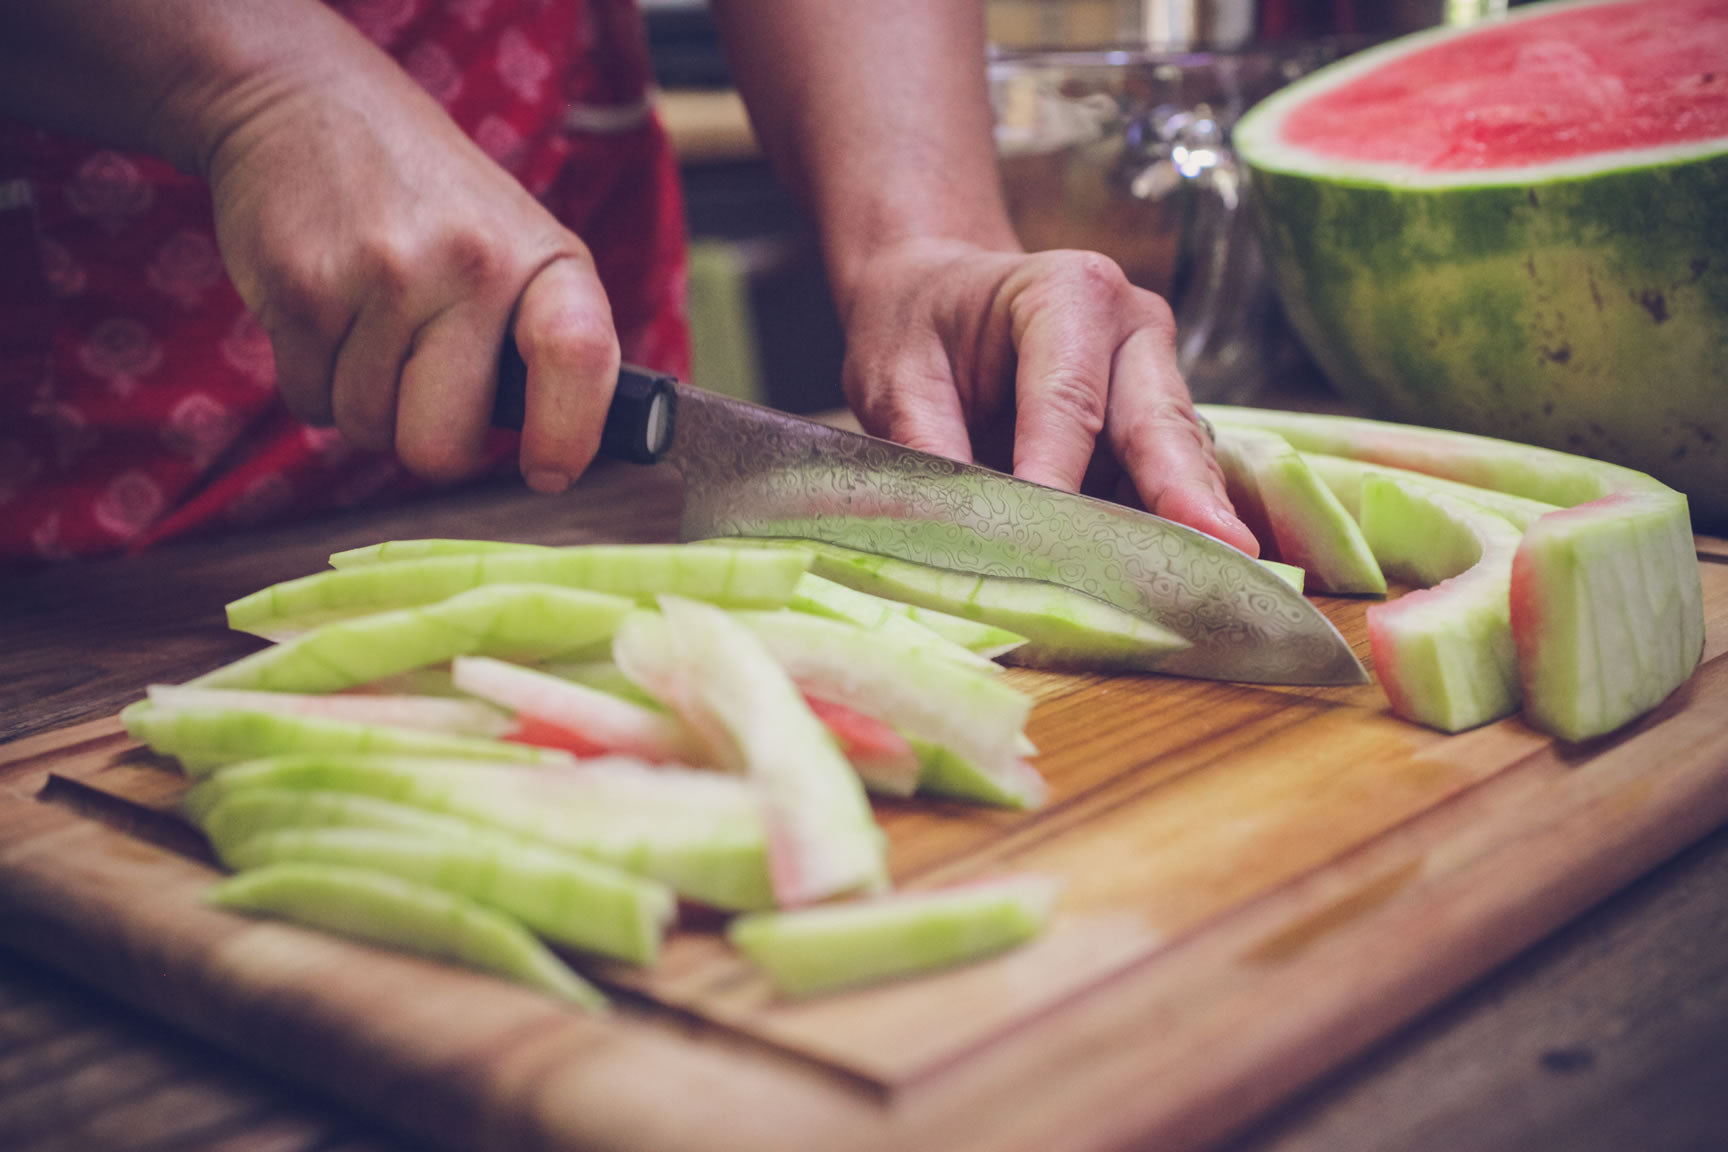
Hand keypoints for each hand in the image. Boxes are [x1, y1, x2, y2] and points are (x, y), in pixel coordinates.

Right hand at [198, 20, 615, 492]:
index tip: (547, 471)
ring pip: (368, 430)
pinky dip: (314, 380)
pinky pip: (310, 405)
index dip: (567, 434)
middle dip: (426, 441)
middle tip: (420, 384)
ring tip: (369, 324)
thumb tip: (563, 459)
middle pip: (442, 448)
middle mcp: (472, 266)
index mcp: (543, 260)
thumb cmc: (430, 204)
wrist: (305, 101)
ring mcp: (384, 277)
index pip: (579, 356)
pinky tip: (327, 312)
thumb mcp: (516, 245)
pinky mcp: (304, 290)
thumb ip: (544, 341)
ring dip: (363, 403)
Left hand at [837, 239, 1259, 555]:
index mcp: (1069, 291)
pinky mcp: (1157, 425)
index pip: (1069, 400)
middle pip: (1158, 426)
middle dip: (1184, 497)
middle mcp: (1133, 327)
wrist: (940, 296)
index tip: (1058, 545)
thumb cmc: (917, 326)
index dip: (1062, 476)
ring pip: (1178, 460)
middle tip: (1226, 555)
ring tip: (1213, 588)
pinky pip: (1168, 483)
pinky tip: (1178, 585)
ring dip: (1187, 527)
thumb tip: (946, 531)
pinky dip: (1171, 534)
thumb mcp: (894, 378)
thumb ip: (924, 447)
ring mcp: (1155, 376)